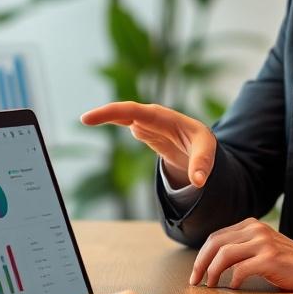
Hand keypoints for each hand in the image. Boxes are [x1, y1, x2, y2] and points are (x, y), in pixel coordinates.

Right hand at [82, 102, 215, 188]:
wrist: (199, 143)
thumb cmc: (202, 142)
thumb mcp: (208, 151)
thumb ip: (202, 164)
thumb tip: (198, 182)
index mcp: (164, 117)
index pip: (135, 111)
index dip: (113, 113)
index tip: (93, 118)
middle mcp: (152, 116)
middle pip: (124, 111)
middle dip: (106, 113)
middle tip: (84, 119)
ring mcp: (146, 122)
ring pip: (121, 116)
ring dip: (106, 117)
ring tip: (86, 120)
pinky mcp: (142, 130)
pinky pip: (123, 122)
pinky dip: (110, 122)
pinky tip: (96, 122)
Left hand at [190, 217, 292, 290]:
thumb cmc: (286, 261)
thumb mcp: (261, 245)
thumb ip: (241, 247)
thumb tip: (213, 261)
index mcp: (250, 225)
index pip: (215, 237)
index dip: (202, 255)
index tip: (197, 272)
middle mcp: (255, 229)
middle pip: (215, 243)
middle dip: (201, 263)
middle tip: (196, 280)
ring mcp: (262, 243)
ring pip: (224, 255)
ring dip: (213, 272)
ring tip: (211, 284)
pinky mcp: (270, 258)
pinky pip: (241, 269)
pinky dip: (233, 280)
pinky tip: (234, 287)